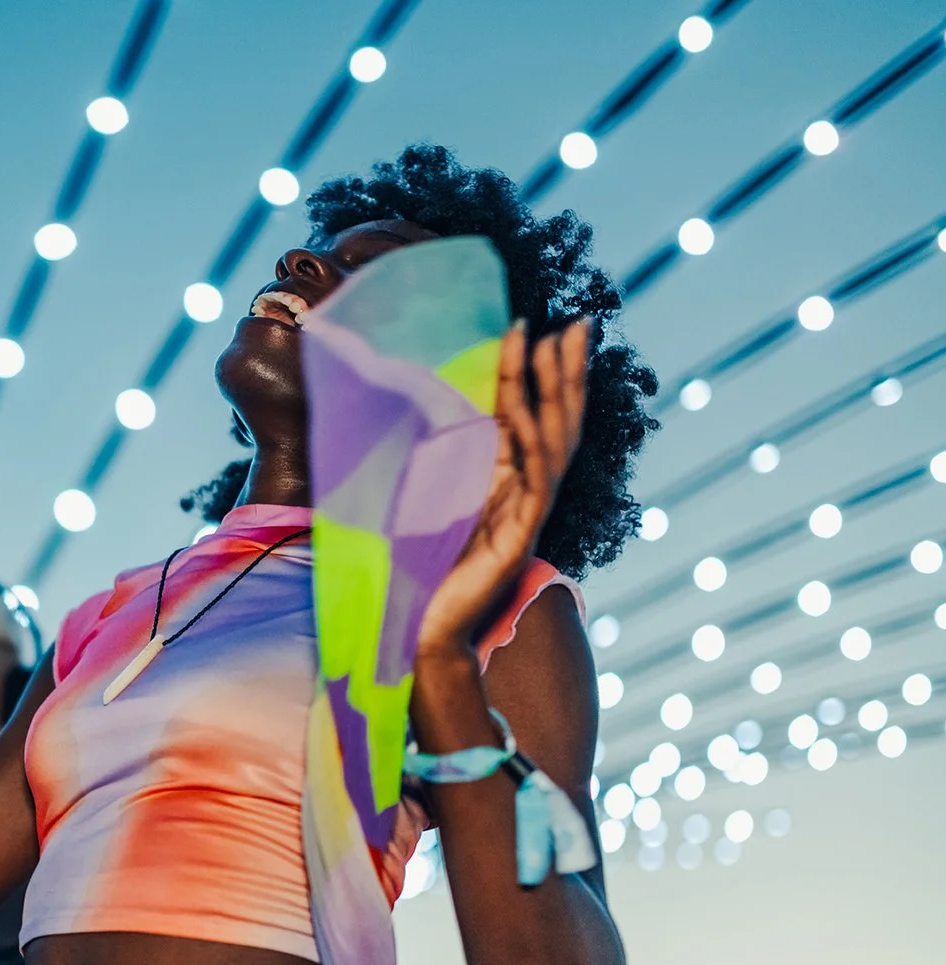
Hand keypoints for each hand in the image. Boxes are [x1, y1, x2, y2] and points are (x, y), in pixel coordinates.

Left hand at [416, 320, 588, 659]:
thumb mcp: (420, 498)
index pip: (519, 412)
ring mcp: (527, 514)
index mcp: (499, 479)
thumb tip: (404, 416)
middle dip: (564, 371)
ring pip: (556, 444)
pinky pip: (538, 483)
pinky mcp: (522, 537)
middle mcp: (521, 492)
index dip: (522, 371)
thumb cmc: (416, 568)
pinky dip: (537, 445)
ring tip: (560, 350)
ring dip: (559, 395)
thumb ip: (428, 462)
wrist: (419, 626)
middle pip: (554, 420)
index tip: (524, 325)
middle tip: (575, 323)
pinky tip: (532, 412)